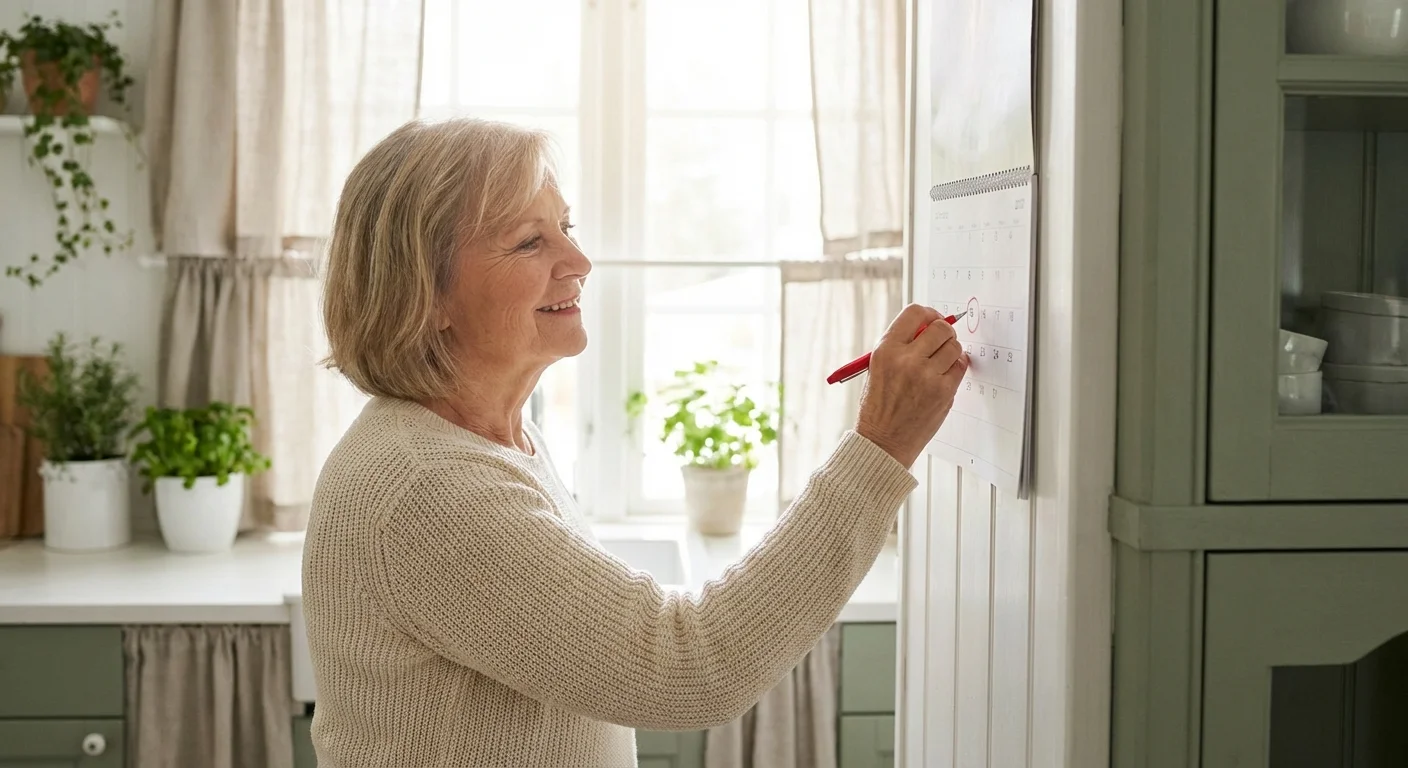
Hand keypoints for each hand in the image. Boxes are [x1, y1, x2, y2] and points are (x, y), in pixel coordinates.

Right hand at [854, 303, 969, 467]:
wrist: (883, 441)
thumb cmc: (879, 406)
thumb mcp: (878, 368)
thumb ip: (901, 345)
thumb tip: (928, 326)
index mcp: (886, 350)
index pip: (915, 312)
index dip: (928, 314)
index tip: (932, 319)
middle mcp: (906, 359)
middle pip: (940, 327)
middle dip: (943, 331)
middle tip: (940, 340)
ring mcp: (927, 375)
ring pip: (954, 346)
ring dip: (951, 350)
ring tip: (940, 362)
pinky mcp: (943, 391)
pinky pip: (960, 366)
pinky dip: (956, 367)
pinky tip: (944, 374)